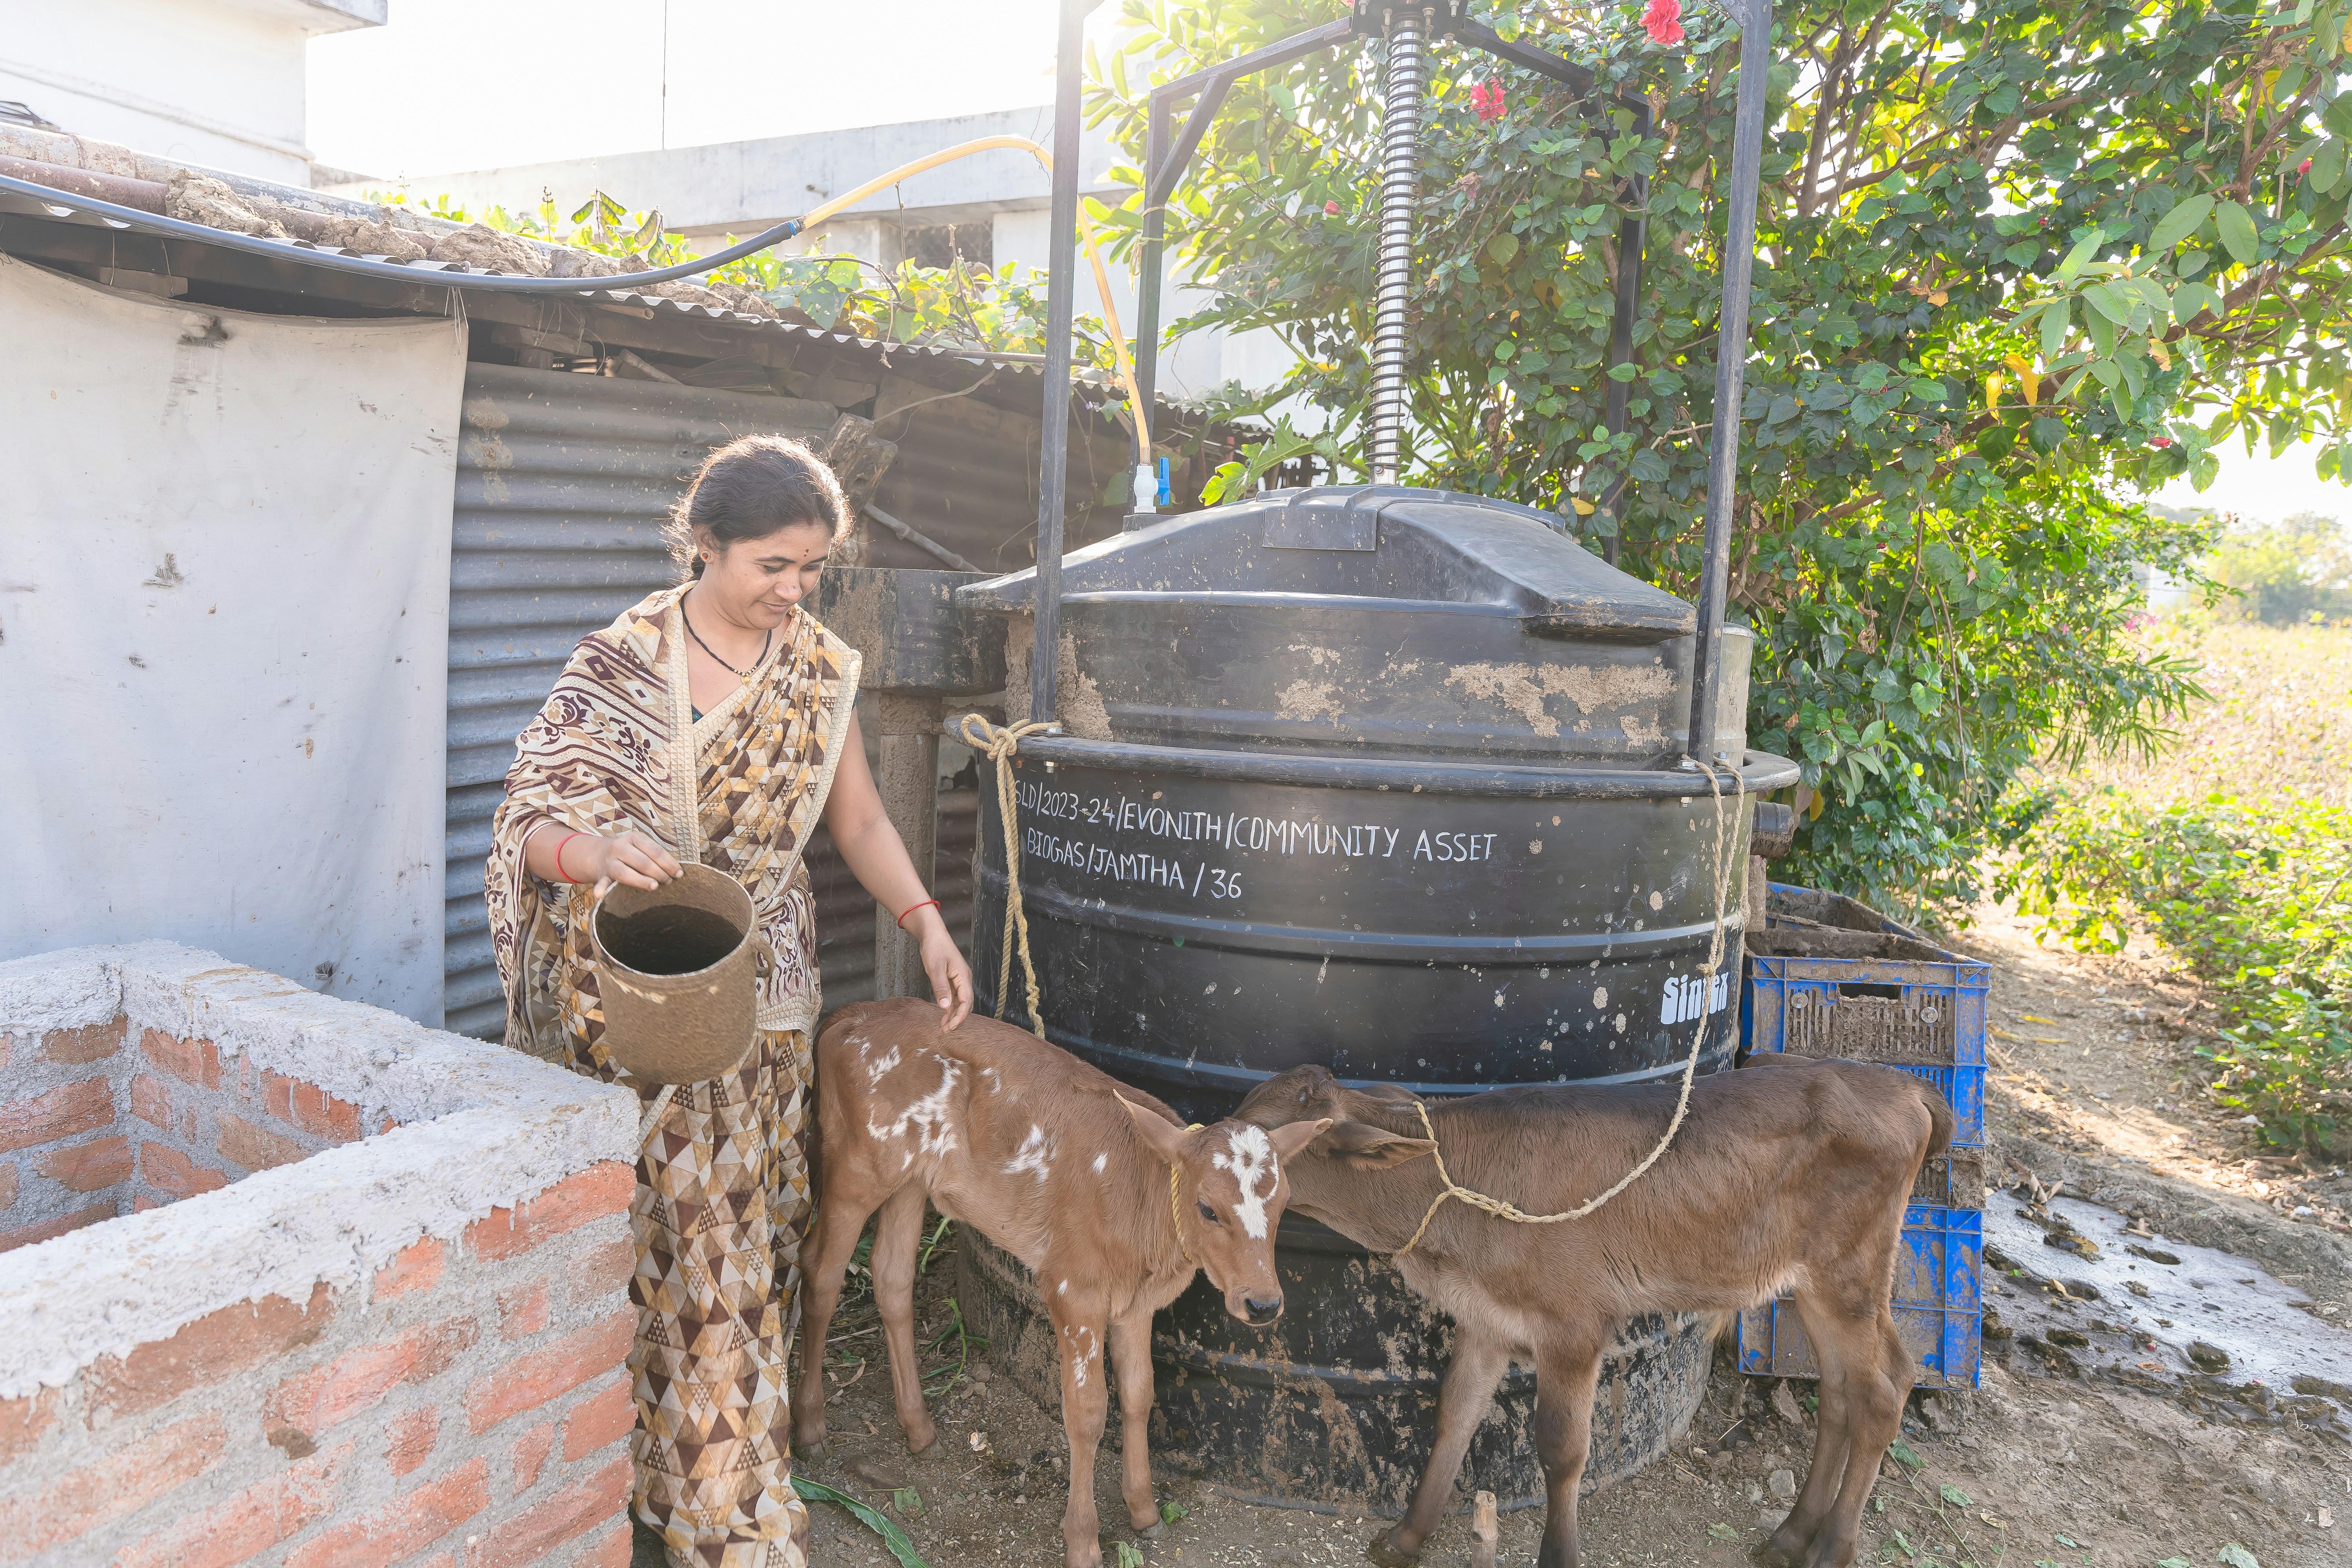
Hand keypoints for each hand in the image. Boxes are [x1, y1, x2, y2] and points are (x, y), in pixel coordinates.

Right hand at [569, 830, 681, 892]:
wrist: (601, 854)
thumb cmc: (632, 853)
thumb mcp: (642, 846)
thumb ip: (656, 855)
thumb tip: (677, 871)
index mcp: (634, 837)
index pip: (655, 851)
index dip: (669, 863)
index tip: (679, 873)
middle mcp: (620, 847)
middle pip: (643, 862)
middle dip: (659, 873)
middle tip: (668, 882)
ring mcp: (610, 861)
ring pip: (624, 873)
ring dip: (641, 881)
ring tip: (654, 886)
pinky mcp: (602, 875)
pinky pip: (601, 882)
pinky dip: (600, 889)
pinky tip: (599, 896)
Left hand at [910, 908, 974, 1029]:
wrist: (932, 934)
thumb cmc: (934, 947)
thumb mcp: (935, 968)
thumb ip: (941, 988)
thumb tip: (945, 1007)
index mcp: (964, 977)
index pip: (967, 1002)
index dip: (959, 1017)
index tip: (949, 1028)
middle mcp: (964, 980)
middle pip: (966, 1005)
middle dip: (957, 1020)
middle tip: (944, 1031)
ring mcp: (959, 980)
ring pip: (960, 1002)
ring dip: (953, 1015)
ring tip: (943, 1027)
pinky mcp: (953, 979)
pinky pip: (955, 997)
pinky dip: (950, 1007)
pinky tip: (943, 1015)